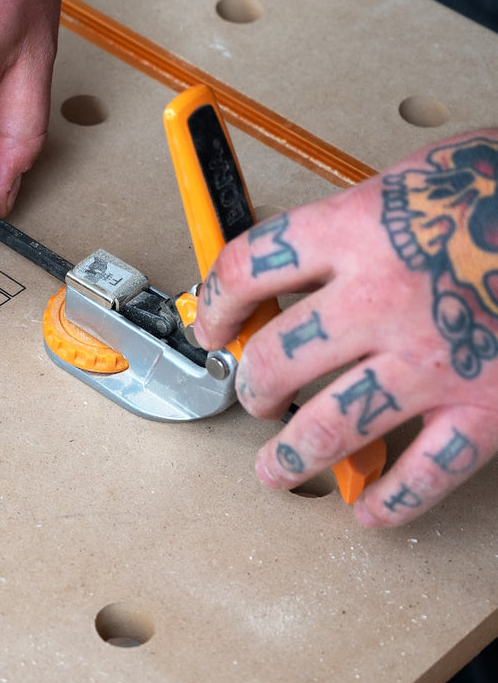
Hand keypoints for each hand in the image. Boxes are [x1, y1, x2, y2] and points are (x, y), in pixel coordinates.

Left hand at [193, 131, 497, 526]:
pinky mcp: (486, 407)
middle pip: (278, 357)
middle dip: (252, 384)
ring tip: (275, 468)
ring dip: (290, 456)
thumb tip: (305, 256)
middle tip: (253, 393)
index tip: (213, 321)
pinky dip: (391, 501)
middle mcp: (381, 298)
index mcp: (359, 229)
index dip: (216, 299)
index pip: (252, 267)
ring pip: (329, 427)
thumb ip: (359, 215)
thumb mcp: (423, 174)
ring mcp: (432, 360)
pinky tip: (368, 508)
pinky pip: (424, 473)